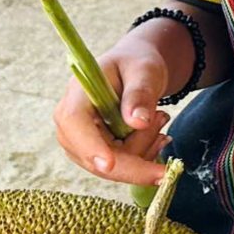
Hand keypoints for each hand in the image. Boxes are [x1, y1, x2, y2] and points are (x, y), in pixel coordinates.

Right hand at [52, 24, 182, 186]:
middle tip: (164, 117)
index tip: (109, 165)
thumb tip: (138, 122)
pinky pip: (121, 169)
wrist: (135, 71)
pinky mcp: (94, 155)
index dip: (90, 146)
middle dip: (137, 149)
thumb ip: (140, 93)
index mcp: (76, 94)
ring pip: (113, 167)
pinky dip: (143, 157)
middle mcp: (70, 124)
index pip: (74, 123)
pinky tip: (155, 133)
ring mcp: (80, 144)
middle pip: (95, 157)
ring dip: (144, 149)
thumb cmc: (136, 64)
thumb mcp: (144, 70)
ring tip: (159, 117)